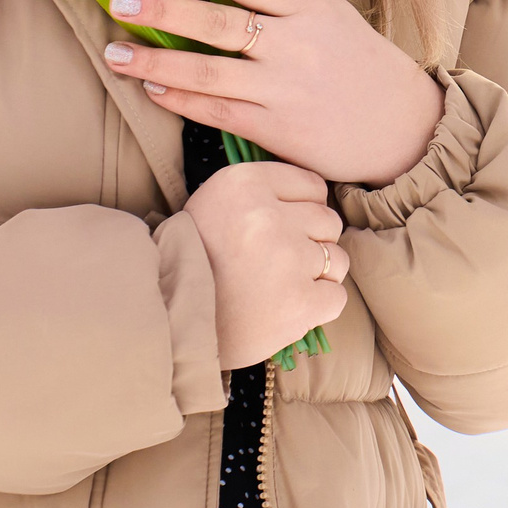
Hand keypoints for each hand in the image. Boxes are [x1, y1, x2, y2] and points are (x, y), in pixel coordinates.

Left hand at [106, 0, 445, 185]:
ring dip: (155, 61)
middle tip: (119, 2)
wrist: (403, 127)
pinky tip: (153, 89)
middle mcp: (297, 44)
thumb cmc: (362, 65)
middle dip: (162, 11)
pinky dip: (180, 99)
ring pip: (207, 71)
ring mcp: (285, 89)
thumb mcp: (333, 17)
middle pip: (218, 23)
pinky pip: (217, 110)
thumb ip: (283, 4)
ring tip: (116, 54)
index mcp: (313, 6)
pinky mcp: (277, 129)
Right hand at [183, 160, 347, 370]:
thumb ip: (265, 193)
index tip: (277, 233)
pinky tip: (287, 309)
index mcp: (244, 184)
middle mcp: (267, 216)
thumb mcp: (216, 203)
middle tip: (273, 266)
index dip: (300, 213)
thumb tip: (320, 198)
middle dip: (309, 244)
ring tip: (278, 289)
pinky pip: (336, 296)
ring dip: (316, 277)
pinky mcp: (299, 302)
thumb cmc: (197, 264)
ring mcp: (286, 259)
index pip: (313, 186)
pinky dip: (319, 307)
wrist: (170, 323)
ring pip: (337, 259)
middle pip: (328, 221)